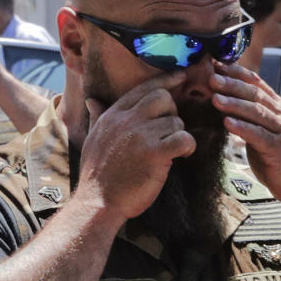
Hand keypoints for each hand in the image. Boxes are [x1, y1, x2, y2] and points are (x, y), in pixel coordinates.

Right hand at [77, 72, 193, 219]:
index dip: (166, 80)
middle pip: (163, 98)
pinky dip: (188, 146)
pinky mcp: (155, 154)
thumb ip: (97, 116)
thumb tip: (92, 100)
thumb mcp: (92, 139)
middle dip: (172, 112)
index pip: (144, 87)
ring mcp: (141, 136)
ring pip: (176, 121)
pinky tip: (182, 155)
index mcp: (113, 114)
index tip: (181, 77)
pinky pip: (184, 138)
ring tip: (169, 151)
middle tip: (168, 132)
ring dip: (178, 135)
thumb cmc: (97, 174)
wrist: (96, 203)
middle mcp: (127, 120)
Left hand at [210, 61, 280, 205]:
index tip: (217, 65)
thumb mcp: (264, 132)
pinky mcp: (279, 148)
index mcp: (276, 108)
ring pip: (257, 112)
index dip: (236, 73)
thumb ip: (250, 118)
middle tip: (211, 78)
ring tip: (215, 98)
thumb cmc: (279, 159)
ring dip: (234, 104)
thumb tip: (224, 105)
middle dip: (232, 85)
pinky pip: (259, 135)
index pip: (256, 84)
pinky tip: (227, 123)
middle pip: (254, 94)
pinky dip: (242, 128)